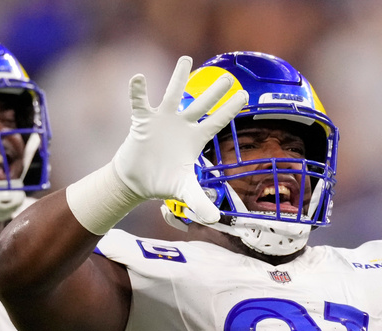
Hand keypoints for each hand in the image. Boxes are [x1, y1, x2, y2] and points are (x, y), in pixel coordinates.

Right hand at [112, 55, 248, 223]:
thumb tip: (215, 220)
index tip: (244, 94)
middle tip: (227, 76)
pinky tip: (138, 78)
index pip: (217, 121)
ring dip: (178, 78)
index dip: (230, 109)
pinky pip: (140, 103)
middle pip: (201, 104)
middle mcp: (182, 125)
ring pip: (172, 94)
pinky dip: (138, 92)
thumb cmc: (163, 182)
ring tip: (185, 59)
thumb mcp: (184, 192)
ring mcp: (163, 120)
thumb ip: (200, 202)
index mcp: (195, 139)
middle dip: (213, 91)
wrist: (137, 181)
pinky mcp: (143, 121)